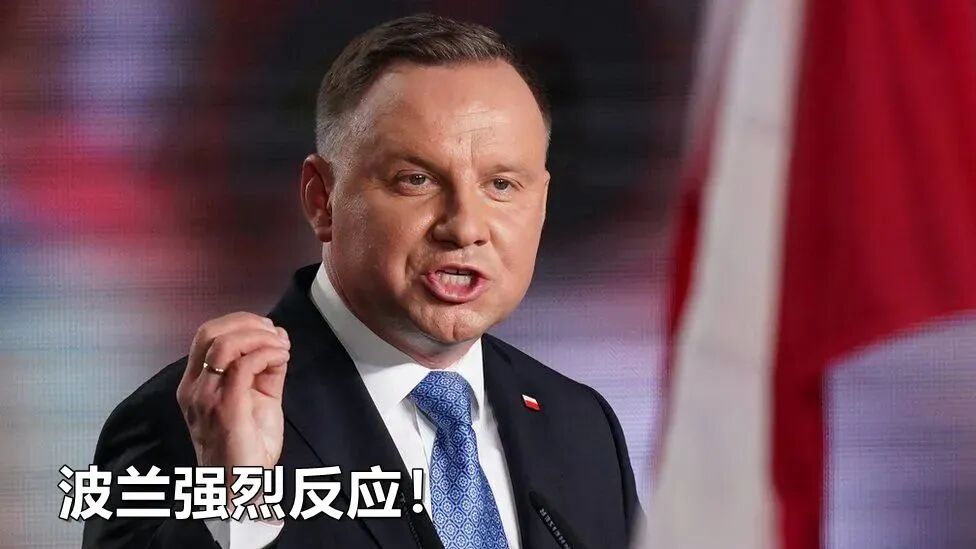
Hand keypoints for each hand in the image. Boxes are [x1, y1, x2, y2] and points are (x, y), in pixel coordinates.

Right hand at [176, 312, 289, 472]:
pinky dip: (267, 353)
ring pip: (225, 345)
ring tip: (281, 346)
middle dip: (247, 322)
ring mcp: (206, 398)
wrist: (242, 489)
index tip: (268, 329)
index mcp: (196, 385)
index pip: (206, 336)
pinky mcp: (225, 408)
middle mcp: (194, 389)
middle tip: (274, 334)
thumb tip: (277, 339)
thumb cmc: (248, 448)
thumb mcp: (259, 400)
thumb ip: (265, 371)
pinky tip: (282, 357)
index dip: (239, 322)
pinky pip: (243, 366)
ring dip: (259, 337)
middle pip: (209, 332)